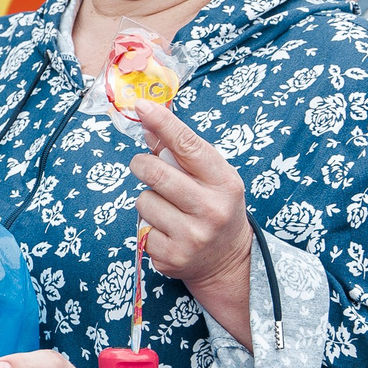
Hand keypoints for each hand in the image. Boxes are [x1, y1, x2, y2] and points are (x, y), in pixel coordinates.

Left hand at [128, 101, 253, 345]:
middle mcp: (211, 210)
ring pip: (143, 201)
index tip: (142, 106)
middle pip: (155, 173)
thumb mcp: (211, 178)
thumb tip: (147, 126)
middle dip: (142, 164)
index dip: (163, 123)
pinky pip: (140, 227)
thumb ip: (182, 154)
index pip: (189, 146)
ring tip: (168, 209)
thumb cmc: (215, 207)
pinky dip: (148, 226)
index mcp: (225, 183)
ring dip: (147, 200)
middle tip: (145, 166)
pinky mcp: (171, 256)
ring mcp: (191, 236)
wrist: (226, 261)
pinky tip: (167, 231)